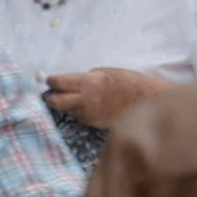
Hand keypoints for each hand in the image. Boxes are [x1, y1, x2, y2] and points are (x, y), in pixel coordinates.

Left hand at [49, 65, 168, 130]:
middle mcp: (84, 100)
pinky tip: (90, 106)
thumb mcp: (104, 73)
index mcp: (87, 82)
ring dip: (66, 105)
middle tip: (52, 93)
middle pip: (54, 101)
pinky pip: (78, 117)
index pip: (57, 83)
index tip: (51, 80)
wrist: (145, 101)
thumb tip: (68, 83)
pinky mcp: (92, 123)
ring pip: (66, 110)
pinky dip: (79, 111)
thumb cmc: (127, 82)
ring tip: (77, 98)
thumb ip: (84, 79)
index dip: (52, 81)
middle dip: (51, 97)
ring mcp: (88, 114)